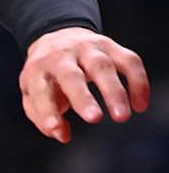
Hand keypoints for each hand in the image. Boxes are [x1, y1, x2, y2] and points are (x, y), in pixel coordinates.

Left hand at [20, 27, 149, 142]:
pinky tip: (140, 105)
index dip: (46, 110)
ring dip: (114, 92)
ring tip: (122, 116)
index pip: (40, 90)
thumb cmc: (47, 75)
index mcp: (38, 69)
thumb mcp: (33, 93)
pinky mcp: (110, 46)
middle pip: (71, 75)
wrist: (58, 37)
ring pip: (102, 66)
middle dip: (82, 97)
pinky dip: (138, 82)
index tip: (55, 128)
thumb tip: (62, 135)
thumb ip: (42, 116)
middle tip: (94, 118)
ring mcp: (86, 49)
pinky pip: (129, 61)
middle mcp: (61, 56)